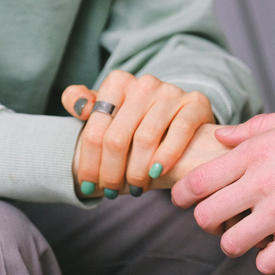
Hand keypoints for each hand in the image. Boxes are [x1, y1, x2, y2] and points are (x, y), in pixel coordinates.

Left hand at [62, 70, 213, 197]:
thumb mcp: (107, 110)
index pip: (95, 130)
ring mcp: (170, 92)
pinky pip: (179, 131)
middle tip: (111, 192)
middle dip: (111, 172)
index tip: (88, 186)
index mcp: (117, 82)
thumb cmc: (136, 121)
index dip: (89, 163)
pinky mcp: (195, 102)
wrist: (180, 117)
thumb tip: (78, 106)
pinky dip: (166, 156)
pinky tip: (157, 173)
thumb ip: (82, 103)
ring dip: (137, 172)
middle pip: (117, 138)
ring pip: (145, 139)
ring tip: (135, 188)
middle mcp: (144, 83)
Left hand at [171, 105, 274, 273]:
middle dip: (208, 222)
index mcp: (259, 150)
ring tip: (252, 237)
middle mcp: (262, 181)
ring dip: (238, 243)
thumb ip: (260, 127)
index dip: (183, 194)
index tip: (183, 200)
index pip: (199, 179)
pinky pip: (266, 262)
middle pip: (205, 216)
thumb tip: (224, 135)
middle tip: (221, 222)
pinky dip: (270, 260)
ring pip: (231, 244)